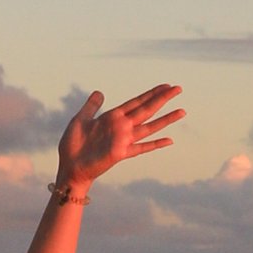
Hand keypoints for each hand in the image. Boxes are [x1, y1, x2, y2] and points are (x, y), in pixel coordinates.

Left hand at [55, 80, 182, 197]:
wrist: (70, 166)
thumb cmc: (72, 144)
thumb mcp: (80, 119)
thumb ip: (91, 106)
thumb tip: (100, 92)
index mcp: (113, 117)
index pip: (137, 102)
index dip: (151, 93)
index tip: (166, 85)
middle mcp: (122, 127)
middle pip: (147, 109)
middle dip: (163, 99)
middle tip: (178, 88)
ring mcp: (123, 140)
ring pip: (150, 126)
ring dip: (166, 119)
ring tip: (182, 111)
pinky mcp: (121, 153)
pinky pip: (142, 147)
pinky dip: (156, 144)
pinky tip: (170, 140)